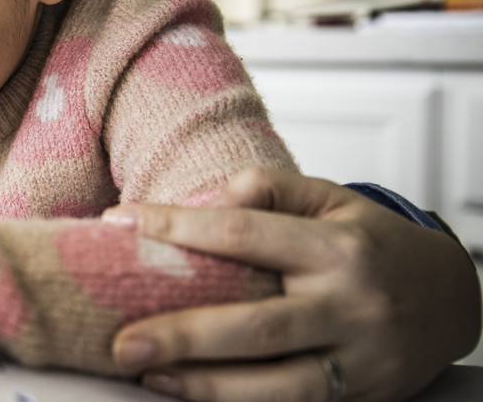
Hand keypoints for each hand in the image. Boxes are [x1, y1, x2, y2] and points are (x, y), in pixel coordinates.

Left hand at [102, 167, 482, 401]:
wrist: (452, 298)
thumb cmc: (373, 244)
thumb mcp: (331, 199)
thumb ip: (273, 187)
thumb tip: (216, 195)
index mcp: (337, 247)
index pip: (242, 232)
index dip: (175, 228)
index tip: (119, 223)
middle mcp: (350, 306)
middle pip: (255, 324)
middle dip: (183, 333)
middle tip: (122, 338)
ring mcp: (359, 359)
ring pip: (275, 382)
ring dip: (204, 384)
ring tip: (146, 372)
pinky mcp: (360, 397)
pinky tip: (190, 393)